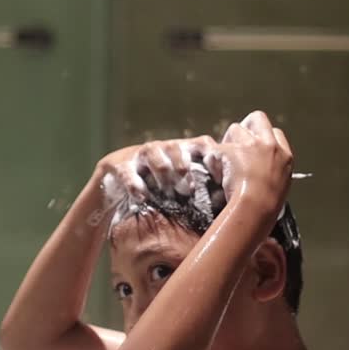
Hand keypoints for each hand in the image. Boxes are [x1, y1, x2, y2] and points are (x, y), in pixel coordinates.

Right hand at [96, 135, 220, 207]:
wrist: (116, 180)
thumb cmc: (157, 184)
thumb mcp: (180, 182)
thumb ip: (202, 186)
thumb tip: (232, 205)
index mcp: (182, 150)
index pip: (202, 144)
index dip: (213, 157)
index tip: (220, 177)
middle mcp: (162, 148)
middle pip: (176, 148)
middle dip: (184, 169)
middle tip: (188, 190)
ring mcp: (140, 154)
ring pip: (154, 155)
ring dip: (163, 174)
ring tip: (169, 193)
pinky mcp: (119, 165)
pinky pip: (128, 172)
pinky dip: (135, 184)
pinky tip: (141, 197)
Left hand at [216, 110, 292, 213]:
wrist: (256, 209)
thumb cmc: (267, 206)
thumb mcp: (280, 185)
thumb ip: (272, 170)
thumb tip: (260, 169)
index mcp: (285, 156)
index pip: (276, 133)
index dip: (263, 138)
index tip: (254, 148)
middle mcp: (269, 145)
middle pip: (258, 118)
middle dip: (246, 126)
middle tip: (236, 143)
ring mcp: (250, 145)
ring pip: (235, 128)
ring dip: (229, 141)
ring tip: (224, 159)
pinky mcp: (230, 149)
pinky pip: (216, 146)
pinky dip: (212, 156)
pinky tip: (212, 168)